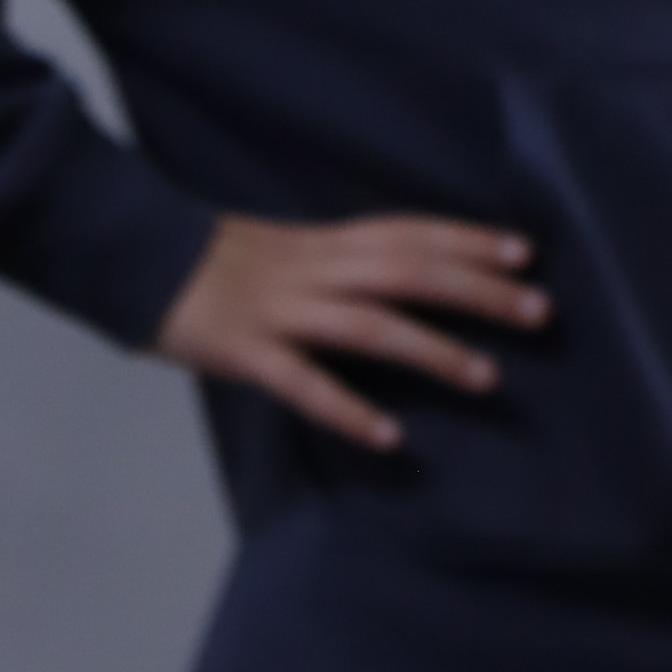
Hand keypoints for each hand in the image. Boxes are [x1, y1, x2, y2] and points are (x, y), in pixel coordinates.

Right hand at [155, 212, 550, 451]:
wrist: (132, 261)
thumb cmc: (208, 263)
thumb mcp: (280, 248)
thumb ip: (333, 263)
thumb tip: (390, 281)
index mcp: (321, 242)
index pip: (409, 233)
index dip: (467, 240)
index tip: (524, 252)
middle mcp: (311, 270)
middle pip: (408, 273)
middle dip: (477, 292)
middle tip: (538, 312)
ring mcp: (280, 312)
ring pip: (370, 327)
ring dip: (432, 351)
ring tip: (486, 378)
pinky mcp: (247, 354)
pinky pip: (305, 385)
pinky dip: (348, 411)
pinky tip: (388, 438)